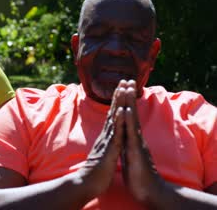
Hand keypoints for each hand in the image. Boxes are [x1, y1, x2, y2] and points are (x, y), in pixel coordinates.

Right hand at [77, 82, 126, 196]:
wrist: (87, 183)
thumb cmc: (96, 172)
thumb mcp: (104, 155)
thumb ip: (106, 145)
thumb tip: (107, 140)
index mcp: (107, 137)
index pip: (113, 115)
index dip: (118, 101)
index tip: (122, 88)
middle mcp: (106, 135)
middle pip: (113, 111)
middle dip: (118, 95)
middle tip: (123, 80)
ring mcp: (107, 140)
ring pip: (114, 118)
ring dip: (119, 102)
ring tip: (123, 88)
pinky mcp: (110, 148)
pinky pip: (116, 132)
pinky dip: (119, 120)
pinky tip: (122, 110)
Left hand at [120, 80, 163, 204]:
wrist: (146, 189)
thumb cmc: (137, 172)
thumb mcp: (128, 153)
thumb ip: (126, 142)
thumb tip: (122, 134)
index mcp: (130, 136)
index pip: (126, 115)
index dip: (123, 101)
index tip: (122, 86)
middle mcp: (134, 136)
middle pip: (130, 112)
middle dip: (128, 95)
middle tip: (127, 79)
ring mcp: (135, 141)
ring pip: (131, 118)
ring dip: (129, 102)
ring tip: (127, 88)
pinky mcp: (135, 149)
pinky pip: (130, 132)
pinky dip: (127, 120)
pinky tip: (125, 109)